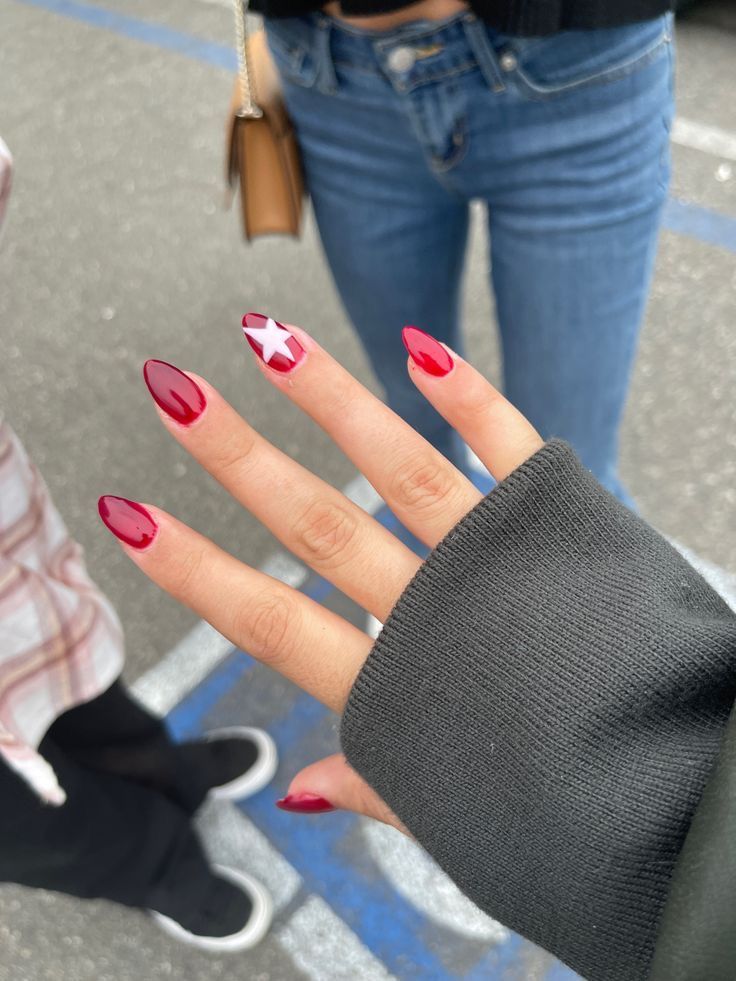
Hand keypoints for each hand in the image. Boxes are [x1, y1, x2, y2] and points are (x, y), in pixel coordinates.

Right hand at [99, 318, 541, 828]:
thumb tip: (297, 789)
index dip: (193, 568)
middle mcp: (435, 613)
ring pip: (399, 468)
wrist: (676, 790)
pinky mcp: (562, 526)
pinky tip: (419, 348)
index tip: (129, 515)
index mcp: (397, 690)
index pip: (268, 620)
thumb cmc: (563, 811)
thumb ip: (371, 789)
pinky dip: (468, 397)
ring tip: (266, 337)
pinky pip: (511, 451)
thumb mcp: (448, 812)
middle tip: (172, 390)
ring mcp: (498, 562)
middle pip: (315, 525)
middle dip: (235, 456)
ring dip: (329, 398)